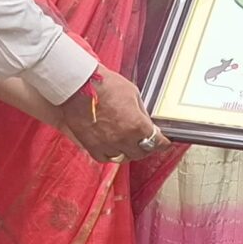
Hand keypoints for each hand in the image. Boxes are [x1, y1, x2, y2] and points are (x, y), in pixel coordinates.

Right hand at [51, 69, 169, 163]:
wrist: (78, 86)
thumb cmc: (104, 85)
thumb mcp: (133, 94)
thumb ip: (141, 112)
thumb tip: (148, 123)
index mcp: (136, 125)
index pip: (156, 142)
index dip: (162, 143)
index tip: (164, 142)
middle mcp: (123, 139)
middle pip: (141, 152)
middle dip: (146, 146)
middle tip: (146, 141)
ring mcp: (107, 145)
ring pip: (124, 157)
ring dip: (129, 151)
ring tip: (129, 142)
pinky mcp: (92, 147)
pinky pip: (106, 158)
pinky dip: (111, 154)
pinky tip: (113, 146)